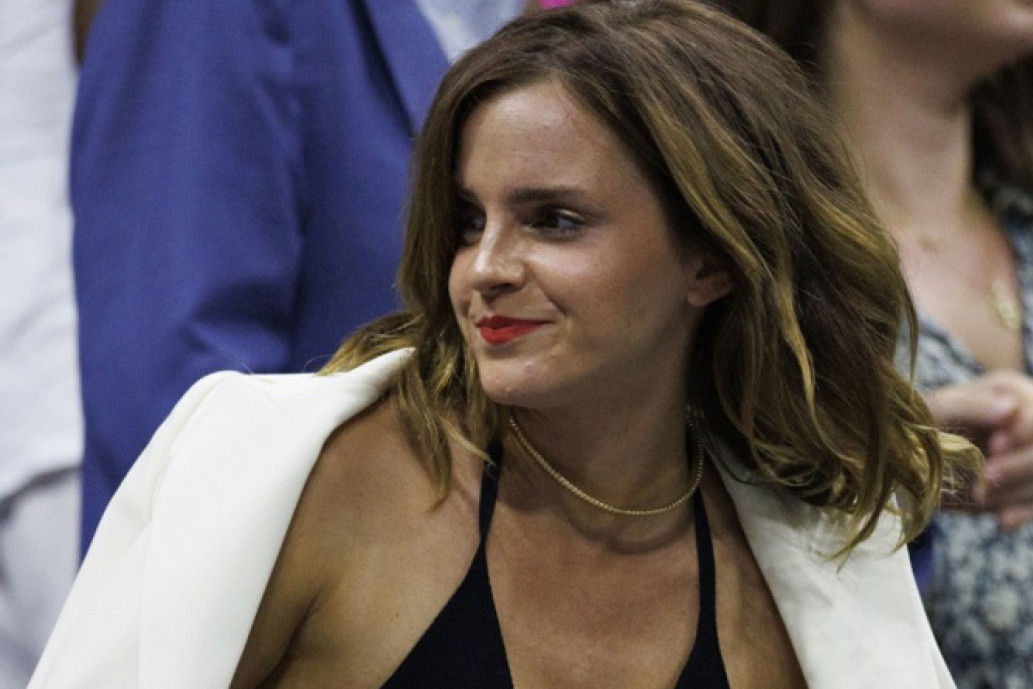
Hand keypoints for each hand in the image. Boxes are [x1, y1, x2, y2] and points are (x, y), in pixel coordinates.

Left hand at [925, 370, 1032, 529]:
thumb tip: (1008, 409)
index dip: (1021, 435)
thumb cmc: (919, 426)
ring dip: (1015, 493)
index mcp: (1011, 392)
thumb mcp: (935, 410)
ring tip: (978, 499)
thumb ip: (970, 406)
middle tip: (986, 478)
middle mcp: (1029, 419)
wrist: (909, 457)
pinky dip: (1022, 512)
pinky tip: (1002, 521)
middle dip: (1020, 466)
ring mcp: (1029, 453)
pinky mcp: (1026, 484)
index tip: (994, 448)